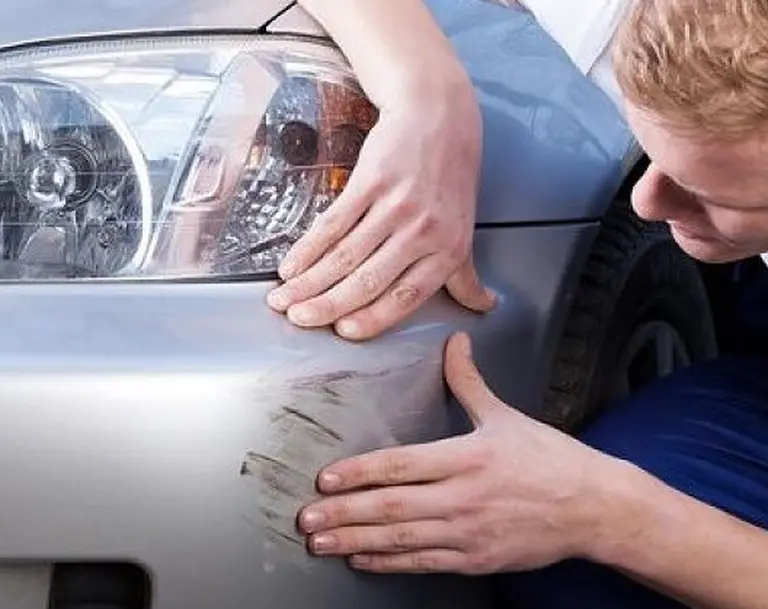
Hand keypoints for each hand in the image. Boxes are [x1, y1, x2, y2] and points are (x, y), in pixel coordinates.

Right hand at [265, 78, 496, 341]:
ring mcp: (396, 206)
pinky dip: (308, 248)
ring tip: (284, 298)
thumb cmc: (451, 176)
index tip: (343, 332)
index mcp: (447, 251)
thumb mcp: (464, 228)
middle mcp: (423, 232)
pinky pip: (333, 224)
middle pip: (368, 281)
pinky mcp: (371, 182)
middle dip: (327, 306)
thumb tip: (483, 306)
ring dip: (309, 282)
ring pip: (345, 256)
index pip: (405, 297)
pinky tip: (292, 265)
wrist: (439, 116)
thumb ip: (464, 274)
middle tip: (299, 320)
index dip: (371, 319)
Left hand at [296, 333, 613, 573]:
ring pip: (400, 539)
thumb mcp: (507, 416)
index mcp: (466, 457)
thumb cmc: (551, 460)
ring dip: (355, 541)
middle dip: (343, 514)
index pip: (399, 465)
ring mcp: (467, 532)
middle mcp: (462, 497)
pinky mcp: (475, 560)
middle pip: (390, 507)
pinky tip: (361, 560)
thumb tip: (454, 342)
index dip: (358, 473)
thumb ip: (469, 383)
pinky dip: (388, 563)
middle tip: (305, 519)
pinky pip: (422, 563)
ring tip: (320, 543)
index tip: (325, 479)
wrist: (593, 507)